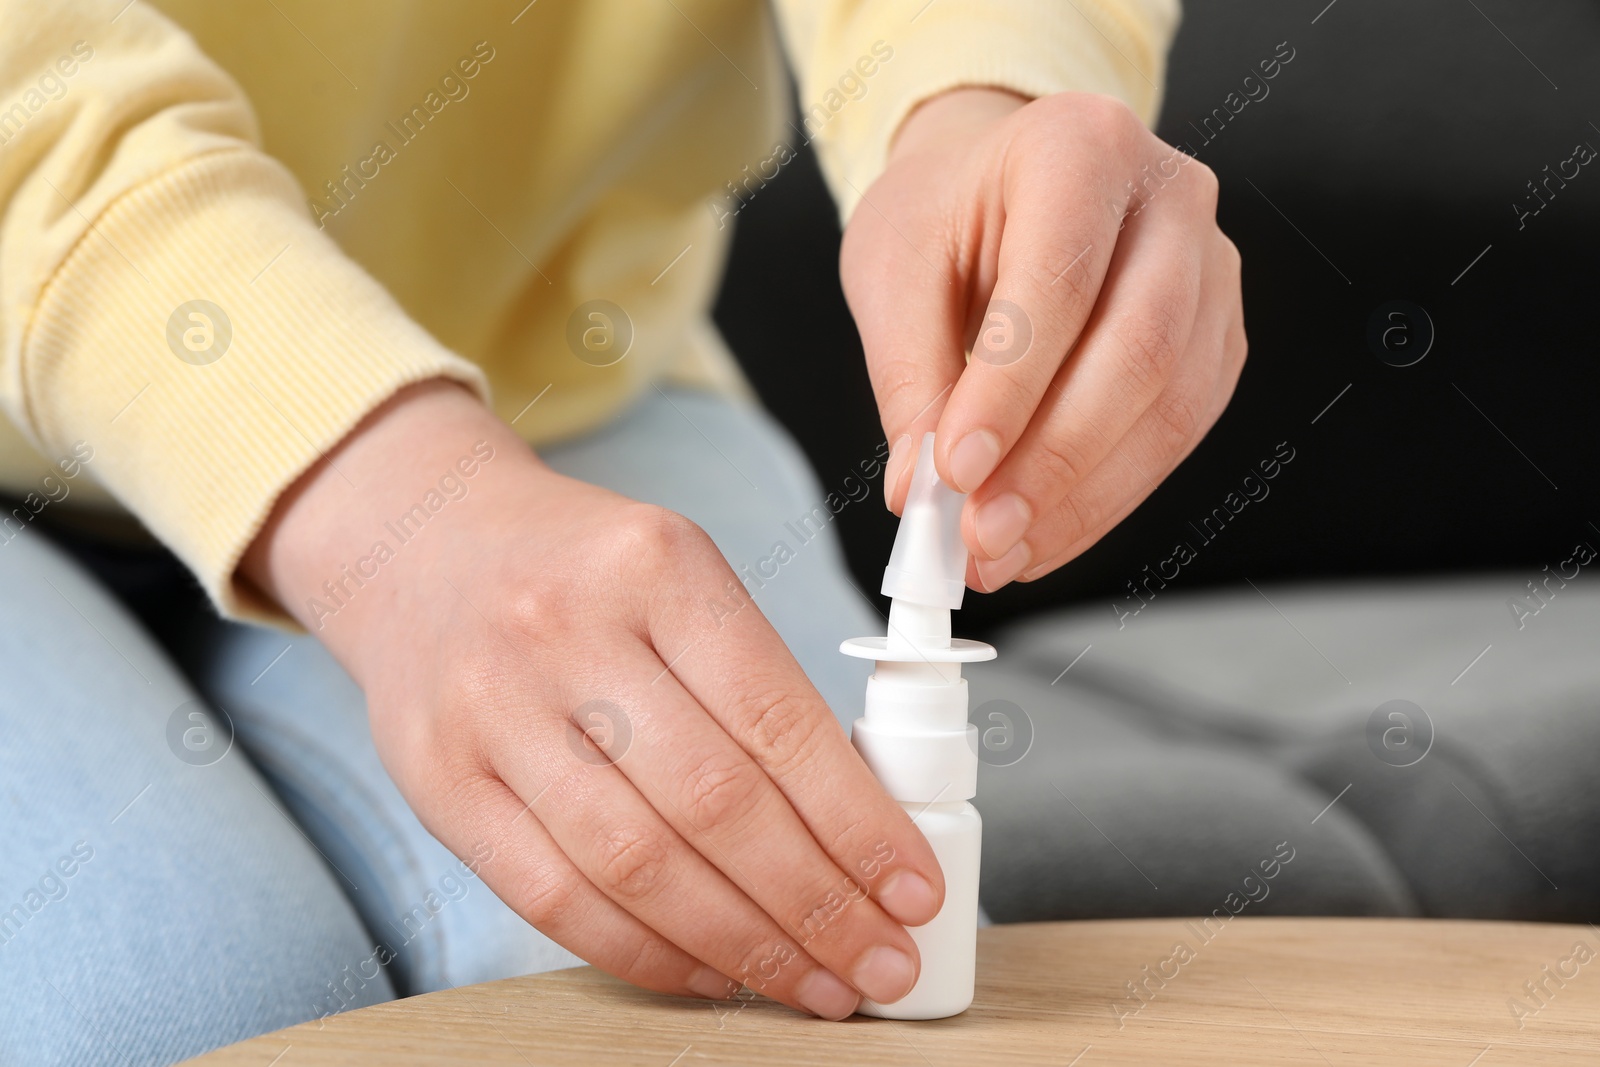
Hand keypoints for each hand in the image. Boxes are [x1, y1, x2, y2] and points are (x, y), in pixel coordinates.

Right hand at [242, 382, 945, 1018]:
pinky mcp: (438, 782)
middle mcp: (566, 631)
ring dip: (743, 946)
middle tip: (881, 964)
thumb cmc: (578, 568)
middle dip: (815, 905)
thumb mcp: (677, 575)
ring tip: (814, 985)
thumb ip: (753, 684)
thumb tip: (855, 827)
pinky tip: (712, 973)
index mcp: (656, 566)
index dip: (857, 822)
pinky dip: (645, 954)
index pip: (777, 719)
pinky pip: (553, 898)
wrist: (420, 540)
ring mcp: (491, 710)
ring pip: (637, 865)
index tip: (912, 888)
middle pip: (714, 804)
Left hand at [841, 88, 1246, 590]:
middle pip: (1139, 351)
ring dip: (1082, 500)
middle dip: (1053, 463)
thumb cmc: (947, 211)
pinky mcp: (1215, 339)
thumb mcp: (893, 267)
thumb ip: (908, 376)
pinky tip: (1043, 532)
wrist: (995, 187)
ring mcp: (1210, 270)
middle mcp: (1170, 199)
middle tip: (980, 536)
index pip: (1060, 285)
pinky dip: (1105, 498)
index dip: (1010, 392)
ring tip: (1000, 551)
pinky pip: (1177, 434)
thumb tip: (922, 490)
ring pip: (1171, 407)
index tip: (954, 472)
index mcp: (1082, 147)